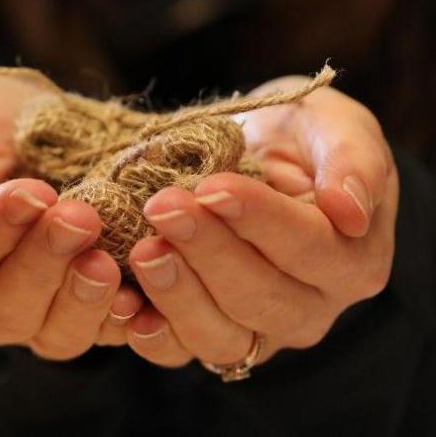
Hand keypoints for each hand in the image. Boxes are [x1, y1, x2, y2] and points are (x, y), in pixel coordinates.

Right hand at [0, 71, 142, 357]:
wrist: (32, 119)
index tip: (29, 191)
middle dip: (42, 264)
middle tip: (79, 216)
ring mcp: (32, 313)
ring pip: (50, 336)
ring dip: (81, 299)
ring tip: (106, 257)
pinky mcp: (84, 312)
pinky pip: (104, 336)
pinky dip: (122, 320)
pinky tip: (138, 292)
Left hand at [123, 76, 396, 367]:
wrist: (252, 155)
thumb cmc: (297, 137)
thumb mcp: (332, 126)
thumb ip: (352, 159)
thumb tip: (349, 210)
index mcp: (350, 260)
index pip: (308, 248)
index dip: (259, 220)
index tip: (212, 187)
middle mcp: (309, 308)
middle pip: (260, 297)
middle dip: (207, 251)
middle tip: (162, 207)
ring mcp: (257, 330)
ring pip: (220, 335)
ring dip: (176, 294)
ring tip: (142, 248)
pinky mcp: (206, 334)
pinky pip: (178, 351)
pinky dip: (150, 333)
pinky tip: (124, 303)